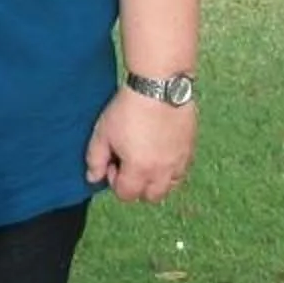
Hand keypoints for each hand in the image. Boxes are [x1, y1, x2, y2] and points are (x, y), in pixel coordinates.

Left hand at [84, 87, 192, 202]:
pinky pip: (183, 169)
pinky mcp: (190, 147)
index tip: (113, 162)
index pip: (127, 195)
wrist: (159, 86)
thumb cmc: (128, 109)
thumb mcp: (103, 133)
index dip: (115, 181)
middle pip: (151, 196)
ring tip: (146, 158)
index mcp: (139, 170)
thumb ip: (95, 160)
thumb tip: (93, 178)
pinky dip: (171, 167)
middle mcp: (163, 170)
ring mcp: (180, 160)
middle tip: (130, 164)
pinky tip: (160, 148)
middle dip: (138, 186)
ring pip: (170, 185)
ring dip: (157, 179)